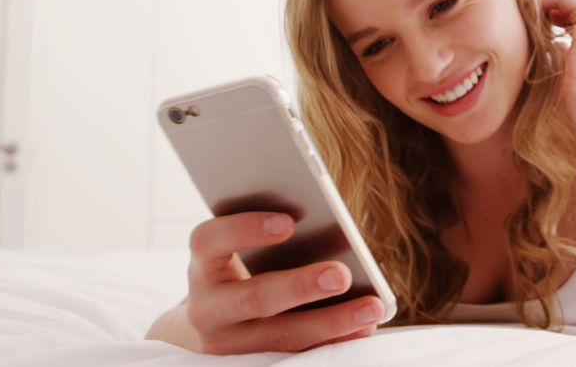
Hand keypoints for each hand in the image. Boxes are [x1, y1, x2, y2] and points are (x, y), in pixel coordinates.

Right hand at [184, 212, 384, 353]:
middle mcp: (207, 307)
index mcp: (203, 264)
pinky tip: (365, 327)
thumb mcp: (241, 251)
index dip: (245, 229)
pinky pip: (297, 355)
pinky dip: (334, 341)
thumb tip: (332, 230)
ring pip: (281, 336)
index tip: (288, 222)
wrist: (212, 325)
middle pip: (254, 297)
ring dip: (332, 322)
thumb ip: (273, 236)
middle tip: (342, 275)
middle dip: (301, 286)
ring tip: (372, 307)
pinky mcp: (251, 364)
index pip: (209, 241)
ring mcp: (226, 344)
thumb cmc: (241, 270)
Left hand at [541, 0, 575, 139]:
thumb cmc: (575, 94)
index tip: (532, 25)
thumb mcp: (567, 66)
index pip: (570, 11)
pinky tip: (535, 16)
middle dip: (546, 4)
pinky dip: (546, 1)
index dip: (549, 13)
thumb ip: (564, 52)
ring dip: (543, 2)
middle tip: (527, 17)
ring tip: (529, 16)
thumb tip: (557, 44)